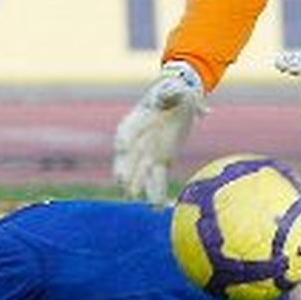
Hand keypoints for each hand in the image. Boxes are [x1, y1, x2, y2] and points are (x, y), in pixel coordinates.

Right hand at [113, 61, 206, 204]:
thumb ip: (173, 94)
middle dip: (125, 169)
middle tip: (123, 181)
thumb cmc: (175, 93)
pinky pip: (157, 179)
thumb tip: (177, 94)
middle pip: (127, 157)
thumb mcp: (176, 91)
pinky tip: (160, 209)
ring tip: (138, 200)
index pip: (127, 130)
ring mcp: (147, 153)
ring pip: (139, 173)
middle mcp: (138, 140)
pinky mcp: (161, 160)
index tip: (122, 147)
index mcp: (137, 119)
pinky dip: (157, 193)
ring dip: (139, 187)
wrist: (178, 98)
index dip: (124, 138)